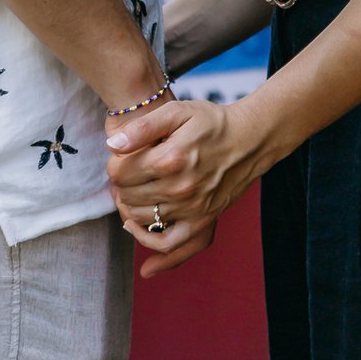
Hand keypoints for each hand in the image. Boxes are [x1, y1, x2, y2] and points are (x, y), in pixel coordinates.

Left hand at [105, 96, 262, 278]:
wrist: (248, 140)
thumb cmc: (211, 123)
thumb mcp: (177, 112)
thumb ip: (143, 127)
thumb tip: (112, 145)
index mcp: (170, 158)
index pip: (120, 173)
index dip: (114, 165)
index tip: (122, 157)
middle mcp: (180, 188)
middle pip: (128, 196)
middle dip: (120, 185)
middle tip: (127, 173)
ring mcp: (191, 209)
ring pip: (141, 219)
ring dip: (129, 208)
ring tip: (131, 193)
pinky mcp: (202, 222)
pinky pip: (170, 246)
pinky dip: (149, 247)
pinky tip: (136, 233)